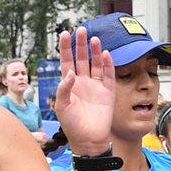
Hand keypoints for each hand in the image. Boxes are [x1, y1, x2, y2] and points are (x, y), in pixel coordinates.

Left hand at [51, 27, 113, 153]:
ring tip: (94, 38)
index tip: (64, 34)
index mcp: (69, 84)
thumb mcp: (62, 107)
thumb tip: (69, 72)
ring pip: (95, 64)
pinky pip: (109, 75)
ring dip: (95, 51)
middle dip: (81, 44)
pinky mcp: (108, 92)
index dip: (65, 48)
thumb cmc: (72, 126)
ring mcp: (96, 86)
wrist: (89, 140)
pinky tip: (105, 54)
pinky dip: (108, 65)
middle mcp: (82, 82)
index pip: (66, 61)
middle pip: (81, 58)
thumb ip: (63, 89)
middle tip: (81, 30)